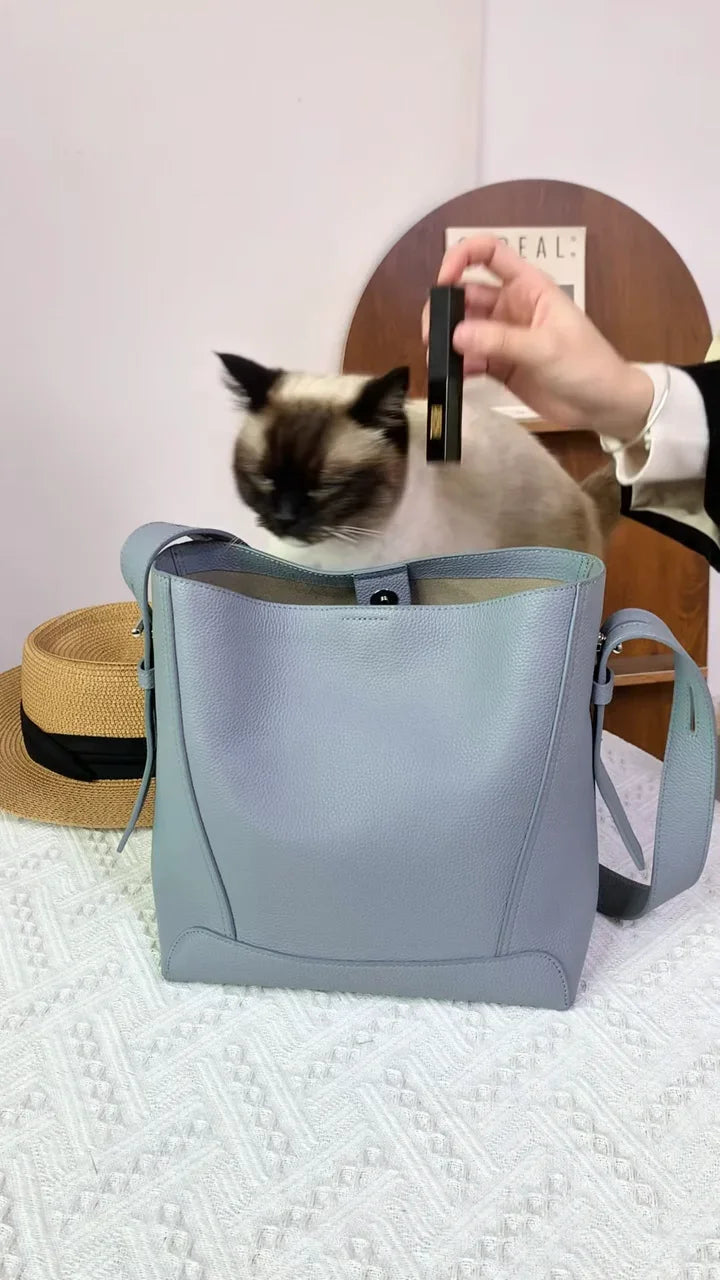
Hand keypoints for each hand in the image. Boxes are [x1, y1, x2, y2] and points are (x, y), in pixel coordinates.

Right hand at [421, 235, 653, 441]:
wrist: (604, 405)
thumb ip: (500, 340)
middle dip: (445, 308)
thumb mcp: (546, 348)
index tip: (444, 281)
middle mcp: (512, 307)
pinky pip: (471, 359)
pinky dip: (459, 365)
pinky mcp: (500, 366)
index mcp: (529, 287)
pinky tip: (456, 375)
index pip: (490, 253)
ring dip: (447, 339)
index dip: (462, 257)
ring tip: (439, 358)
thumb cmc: (587, 365)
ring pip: (464, 328)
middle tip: (433, 335)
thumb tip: (457, 335)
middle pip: (466, 294)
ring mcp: (504, 337)